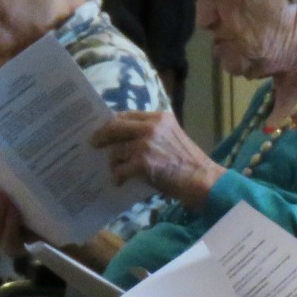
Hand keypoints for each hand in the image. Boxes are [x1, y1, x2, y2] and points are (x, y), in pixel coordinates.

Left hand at [90, 110, 222, 205]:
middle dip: (101, 136)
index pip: (127, 115)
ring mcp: (146, 144)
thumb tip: (123, 140)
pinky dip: (117, 177)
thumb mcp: (173, 138)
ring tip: (116, 171)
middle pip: (115, 126)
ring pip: (116, 150)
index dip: (112, 122)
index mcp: (160, 118)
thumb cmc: (189, 163)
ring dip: (113, 163)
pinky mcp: (143, 162)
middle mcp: (152, 127)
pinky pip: (120, 169)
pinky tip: (119, 182)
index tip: (104, 129)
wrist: (203, 180)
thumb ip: (152, 133)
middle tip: (93, 143)